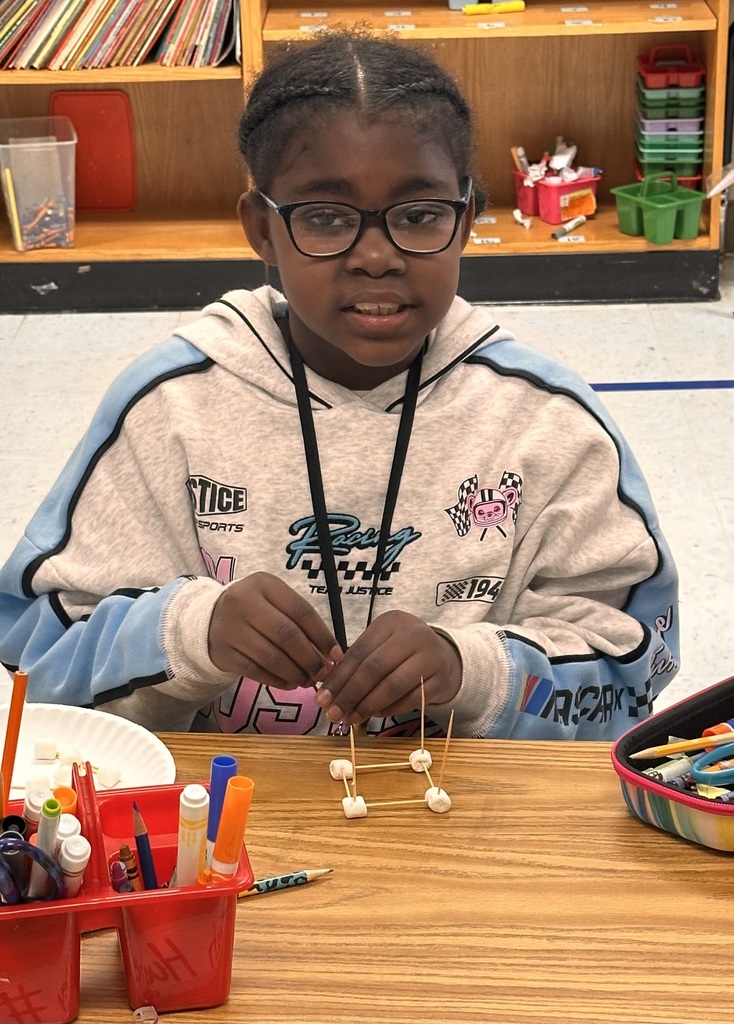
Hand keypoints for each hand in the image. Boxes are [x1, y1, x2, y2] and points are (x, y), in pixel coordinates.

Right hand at [208, 571, 340, 688]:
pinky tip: (290, 684)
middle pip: (286, 635)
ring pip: (271, 657)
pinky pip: (255, 671)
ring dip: (295, 673)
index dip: (322, 635)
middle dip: (310, 658)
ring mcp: (231, 628)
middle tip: (323, 673)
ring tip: (308, 680)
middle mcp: (244, 602)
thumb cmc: (255, 610)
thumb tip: (330, 656)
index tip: (337, 655)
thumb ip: (301, 624)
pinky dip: (277, 680)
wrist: (209, 619)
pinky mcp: (223, 652)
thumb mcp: (275, 603)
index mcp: (264, 584)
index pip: (300, 611)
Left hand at [314, 610, 461, 725]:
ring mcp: (430, 656)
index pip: (359, 652)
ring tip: (352, 718)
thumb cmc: (403, 652)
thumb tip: (328, 691)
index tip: (322, 698)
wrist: (445, 657)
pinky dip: (389, 709)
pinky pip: (410, 699)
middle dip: (350, 694)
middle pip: (374, 668)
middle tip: (334, 714)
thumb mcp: (381, 646)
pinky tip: (376, 714)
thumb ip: (357, 663)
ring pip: (392, 685)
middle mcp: (413, 634)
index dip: (338, 678)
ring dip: (368, 706)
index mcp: (392, 622)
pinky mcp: (441, 679)